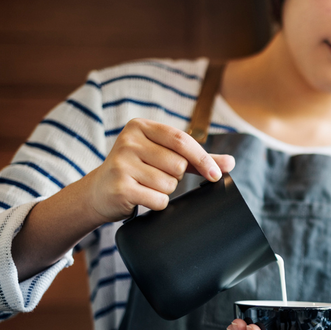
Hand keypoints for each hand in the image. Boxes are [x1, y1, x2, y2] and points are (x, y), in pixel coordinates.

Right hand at [81, 118, 234, 222]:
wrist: (99, 192)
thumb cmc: (138, 170)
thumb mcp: (164, 156)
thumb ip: (196, 158)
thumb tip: (231, 163)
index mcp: (140, 127)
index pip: (181, 140)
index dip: (202, 158)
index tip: (216, 174)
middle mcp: (128, 141)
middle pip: (177, 164)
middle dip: (176, 176)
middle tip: (157, 176)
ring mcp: (121, 164)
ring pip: (169, 184)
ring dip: (165, 190)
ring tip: (146, 185)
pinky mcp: (120, 187)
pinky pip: (158, 199)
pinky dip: (157, 203)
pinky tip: (142, 197)